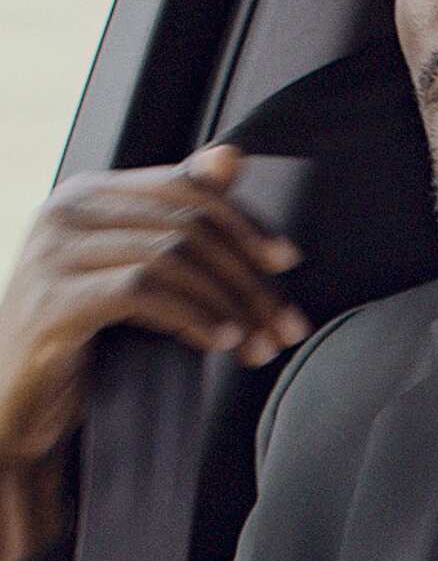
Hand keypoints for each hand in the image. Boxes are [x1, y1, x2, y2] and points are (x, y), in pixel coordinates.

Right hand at [0, 145, 306, 560]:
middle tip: (286, 325)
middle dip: (250, 279)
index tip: (287, 261)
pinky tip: (222, 341)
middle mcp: (64, 212)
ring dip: (232, 305)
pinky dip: (194, 316)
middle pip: (189, 226)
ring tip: (260, 343)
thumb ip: (183, 221)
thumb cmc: (89, 336)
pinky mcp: (52, 301)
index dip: (246, 223)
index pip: (187, 188)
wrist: (21, 403)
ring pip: (173, 257)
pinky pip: (144, 292)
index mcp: (88, 194)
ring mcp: (51, 254)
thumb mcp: (143, 275)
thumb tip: (232, 157)